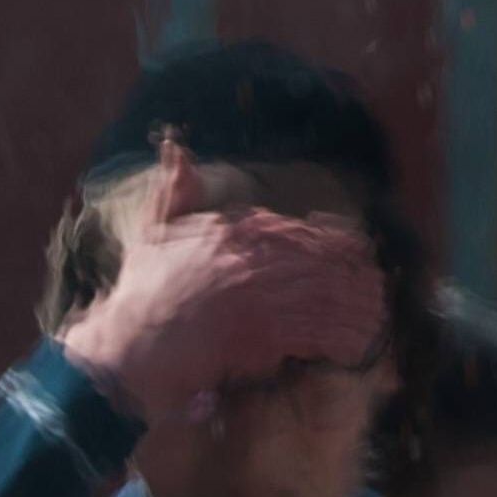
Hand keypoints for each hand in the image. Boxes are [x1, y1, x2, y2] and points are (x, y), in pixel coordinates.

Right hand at [54, 141, 385, 419]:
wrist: (119, 350)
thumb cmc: (136, 296)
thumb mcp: (151, 231)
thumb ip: (173, 191)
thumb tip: (174, 145)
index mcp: (231, 230)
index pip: (300, 230)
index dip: (336, 245)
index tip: (358, 256)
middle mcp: (248, 257)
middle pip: (321, 262)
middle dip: (354, 278)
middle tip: (376, 292)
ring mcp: (255, 297)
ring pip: (323, 296)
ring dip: (354, 309)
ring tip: (375, 320)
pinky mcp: (257, 338)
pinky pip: (312, 333)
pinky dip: (339, 339)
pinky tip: (357, 345)